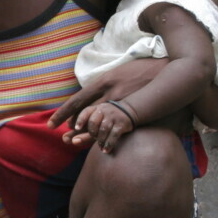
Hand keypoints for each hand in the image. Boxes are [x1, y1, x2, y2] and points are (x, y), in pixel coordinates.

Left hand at [49, 59, 166, 135]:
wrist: (165, 71)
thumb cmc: (139, 70)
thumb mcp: (116, 73)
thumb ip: (102, 85)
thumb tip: (90, 97)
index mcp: (101, 82)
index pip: (76, 100)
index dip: (63, 113)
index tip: (52, 123)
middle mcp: (107, 92)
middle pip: (84, 114)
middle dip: (73, 127)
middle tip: (64, 138)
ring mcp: (120, 102)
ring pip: (97, 123)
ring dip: (86, 135)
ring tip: (75, 143)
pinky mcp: (132, 111)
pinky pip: (114, 129)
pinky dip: (106, 139)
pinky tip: (102, 147)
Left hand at [66, 100, 134, 151]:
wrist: (128, 111)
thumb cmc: (105, 118)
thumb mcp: (94, 121)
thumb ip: (80, 130)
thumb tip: (65, 139)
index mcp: (94, 109)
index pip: (85, 112)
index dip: (80, 120)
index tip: (75, 128)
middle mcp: (103, 111)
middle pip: (93, 122)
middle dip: (90, 133)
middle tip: (90, 139)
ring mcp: (112, 117)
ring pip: (103, 129)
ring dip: (99, 140)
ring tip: (99, 147)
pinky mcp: (122, 124)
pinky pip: (114, 134)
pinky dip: (109, 143)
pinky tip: (105, 150)